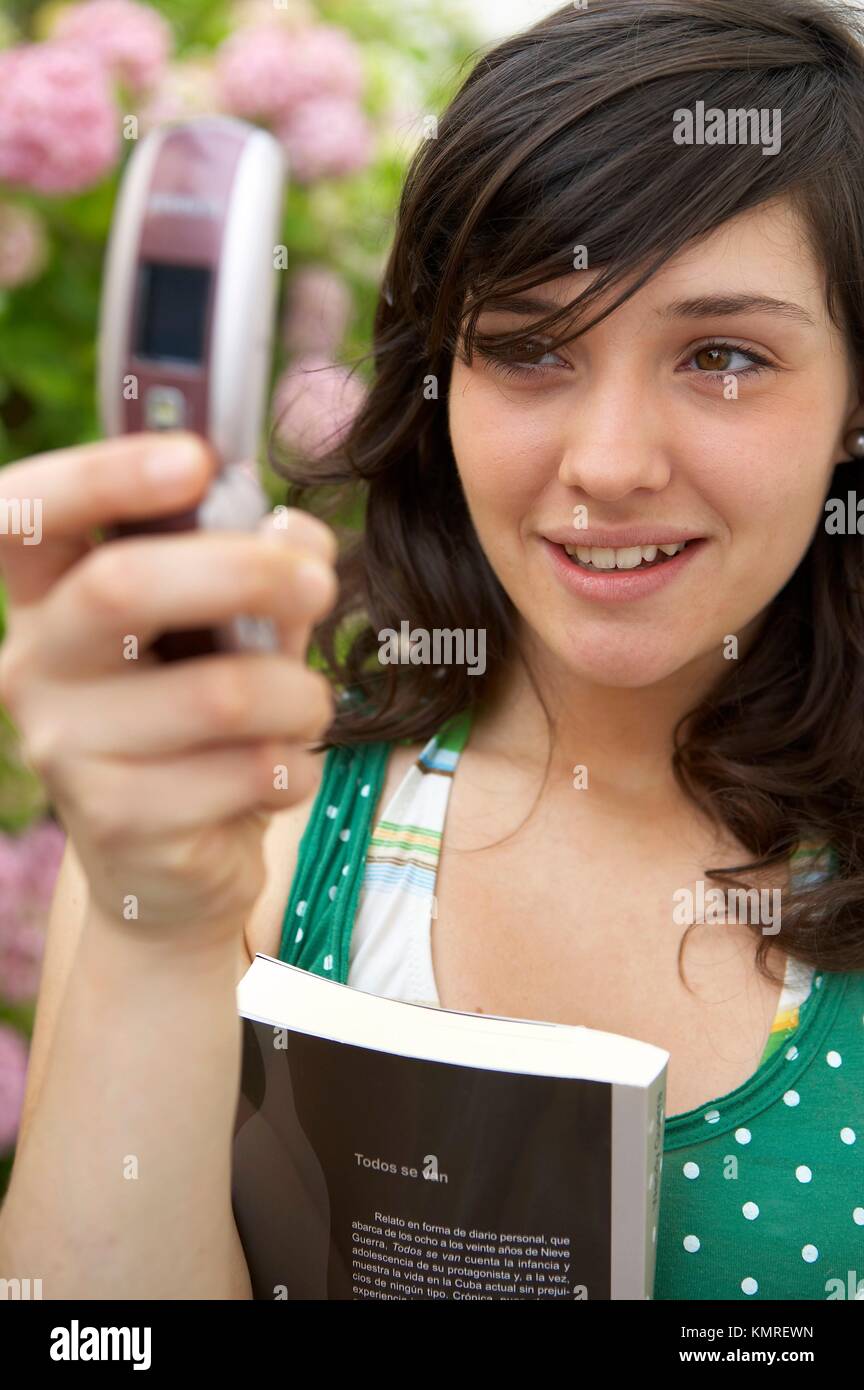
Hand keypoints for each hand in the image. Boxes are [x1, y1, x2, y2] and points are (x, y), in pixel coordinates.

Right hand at [0, 431, 337, 943]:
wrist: (171, 865)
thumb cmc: (201, 727)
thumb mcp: (226, 634)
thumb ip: (256, 571)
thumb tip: (296, 532)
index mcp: (51, 599)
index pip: (24, 515)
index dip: (99, 474)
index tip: (194, 460)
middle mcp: (37, 667)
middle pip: (122, 586)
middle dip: (246, 571)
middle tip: (318, 584)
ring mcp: (68, 750)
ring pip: (215, 692)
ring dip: (297, 695)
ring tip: (308, 708)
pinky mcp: (120, 822)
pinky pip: (243, 770)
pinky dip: (295, 766)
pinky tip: (283, 773)